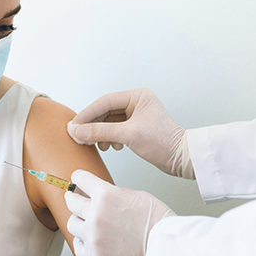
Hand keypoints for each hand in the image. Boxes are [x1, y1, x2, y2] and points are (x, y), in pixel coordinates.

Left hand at [65, 170, 175, 255]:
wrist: (166, 245)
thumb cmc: (157, 220)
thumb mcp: (135, 195)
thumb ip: (113, 194)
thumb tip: (100, 194)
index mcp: (106, 195)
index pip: (81, 179)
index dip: (78, 178)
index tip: (76, 179)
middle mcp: (96, 214)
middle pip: (71, 201)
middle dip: (74, 197)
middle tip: (75, 198)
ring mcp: (94, 236)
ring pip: (72, 223)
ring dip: (78, 220)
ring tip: (86, 221)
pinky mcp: (95, 254)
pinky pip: (78, 245)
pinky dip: (82, 241)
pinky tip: (90, 238)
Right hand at [67, 88, 192, 177]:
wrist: (182, 159)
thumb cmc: (163, 143)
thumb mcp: (128, 135)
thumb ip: (100, 131)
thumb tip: (76, 130)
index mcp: (137, 96)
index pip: (104, 102)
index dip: (87, 114)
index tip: (73, 126)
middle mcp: (137, 102)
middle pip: (105, 111)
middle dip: (92, 125)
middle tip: (78, 136)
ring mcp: (137, 115)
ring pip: (109, 121)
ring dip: (100, 133)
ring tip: (96, 144)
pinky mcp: (137, 128)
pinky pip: (115, 129)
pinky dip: (109, 138)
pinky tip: (110, 147)